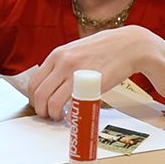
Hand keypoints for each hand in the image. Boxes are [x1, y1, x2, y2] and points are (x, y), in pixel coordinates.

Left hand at [27, 25, 164, 119]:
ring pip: (52, 102)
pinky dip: (69, 115)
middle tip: (48, 116)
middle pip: (39, 94)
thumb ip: (62, 64)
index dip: (34, 99)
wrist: (130, 45)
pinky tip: (74, 116)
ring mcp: (76, 73)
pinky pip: (72, 105)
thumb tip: (51, 83)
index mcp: (57, 55)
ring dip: (52, 114)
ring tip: (60, 117)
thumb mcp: (77, 50)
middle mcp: (63, 62)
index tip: (41, 106)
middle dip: (40, 110)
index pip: (34, 82)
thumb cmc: (105, 49)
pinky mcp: (91, 84)